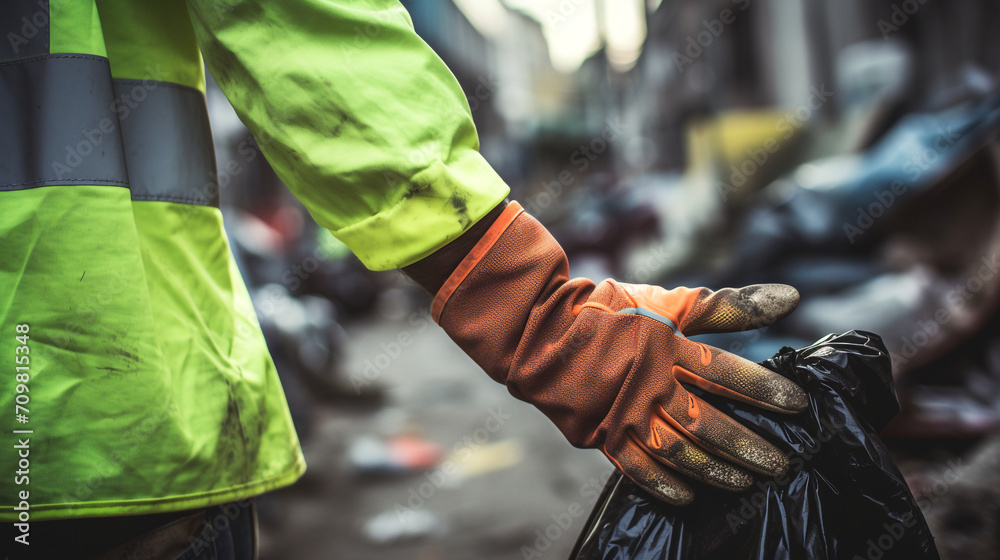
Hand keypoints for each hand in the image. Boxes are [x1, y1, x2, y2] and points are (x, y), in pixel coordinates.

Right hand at [433, 202, 806, 504]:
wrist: (541, 333)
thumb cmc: (612, 312)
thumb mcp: (669, 302)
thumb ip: (728, 306)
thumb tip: (791, 297)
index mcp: (666, 347)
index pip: (725, 372)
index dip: (762, 389)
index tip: (797, 406)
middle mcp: (648, 384)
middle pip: (707, 422)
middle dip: (747, 445)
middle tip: (780, 463)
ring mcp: (623, 413)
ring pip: (677, 451)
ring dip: (715, 470)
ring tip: (746, 483)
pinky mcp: (601, 434)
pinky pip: (636, 468)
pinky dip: (663, 484)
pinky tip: (688, 497)